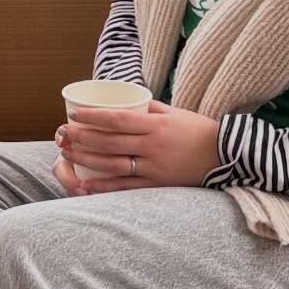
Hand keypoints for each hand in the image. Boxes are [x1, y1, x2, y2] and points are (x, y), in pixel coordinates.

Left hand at [55, 101, 220, 192]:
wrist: (227, 158)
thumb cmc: (199, 130)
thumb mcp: (174, 112)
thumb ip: (148, 108)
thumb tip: (124, 101)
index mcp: (155, 125)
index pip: (116, 119)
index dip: (92, 117)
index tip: (73, 114)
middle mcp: (152, 146)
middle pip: (110, 142)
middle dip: (82, 138)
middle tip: (61, 134)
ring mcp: (155, 168)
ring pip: (114, 164)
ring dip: (87, 159)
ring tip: (67, 154)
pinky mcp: (158, 185)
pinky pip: (126, 187)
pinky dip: (104, 186)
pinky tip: (86, 184)